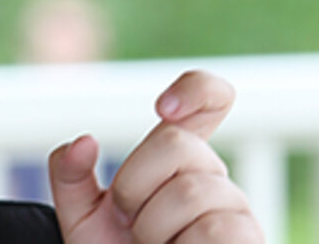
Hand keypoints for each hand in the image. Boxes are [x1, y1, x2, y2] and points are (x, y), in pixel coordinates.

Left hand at [47, 70, 262, 243]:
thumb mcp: (81, 222)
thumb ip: (69, 177)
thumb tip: (84, 141)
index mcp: (177, 163)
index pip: (210, 98)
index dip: (195, 90)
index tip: (161, 109)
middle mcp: (213, 179)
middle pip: (175, 143)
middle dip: (134, 186)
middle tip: (131, 225)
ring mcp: (236, 211)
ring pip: (191, 191)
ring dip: (154, 229)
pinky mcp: (248, 241)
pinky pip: (215, 231)